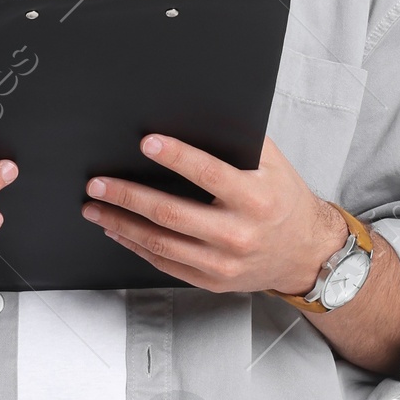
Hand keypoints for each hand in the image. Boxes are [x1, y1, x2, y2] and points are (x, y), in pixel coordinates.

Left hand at [82, 133, 345, 297]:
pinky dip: (136, 246)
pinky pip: (166, 263)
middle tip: (97, 184)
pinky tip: (118, 231)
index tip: (147, 143)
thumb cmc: (283, 201)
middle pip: (172, 213)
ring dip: (121, 225)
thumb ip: (239, 144)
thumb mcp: (273, 166)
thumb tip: (196, 119)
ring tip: (95, 208)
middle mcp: (238, 233)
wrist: (304, 253)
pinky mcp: (212, 280)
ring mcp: (223, 263)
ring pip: (161, 243)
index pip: (210, 174)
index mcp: (255, 198)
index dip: (177, 157)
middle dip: (128, 196)